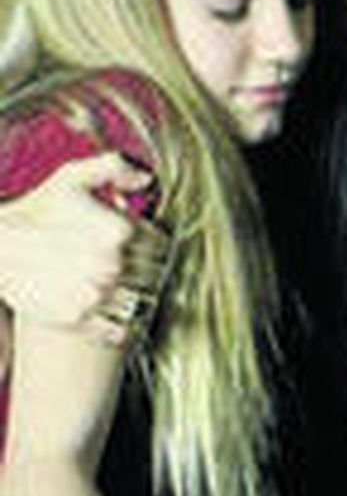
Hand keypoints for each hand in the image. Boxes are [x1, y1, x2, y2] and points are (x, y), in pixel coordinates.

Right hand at [0, 153, 169, 343]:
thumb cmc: (36, 210)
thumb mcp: (72, 176)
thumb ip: (114, 167)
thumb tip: (146, 179)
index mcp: (118, 231)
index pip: (162, 246)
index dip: (156, 245)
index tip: (143, 245)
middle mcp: (110, 265)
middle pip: (155, 275)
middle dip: (148, 270)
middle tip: (131, 267)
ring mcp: (94, 294)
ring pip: (141, 302)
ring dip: (137, 297)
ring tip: (121, 287)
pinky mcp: (77, 319)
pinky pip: (121, 328)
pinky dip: (122, 324)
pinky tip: (110, 310)